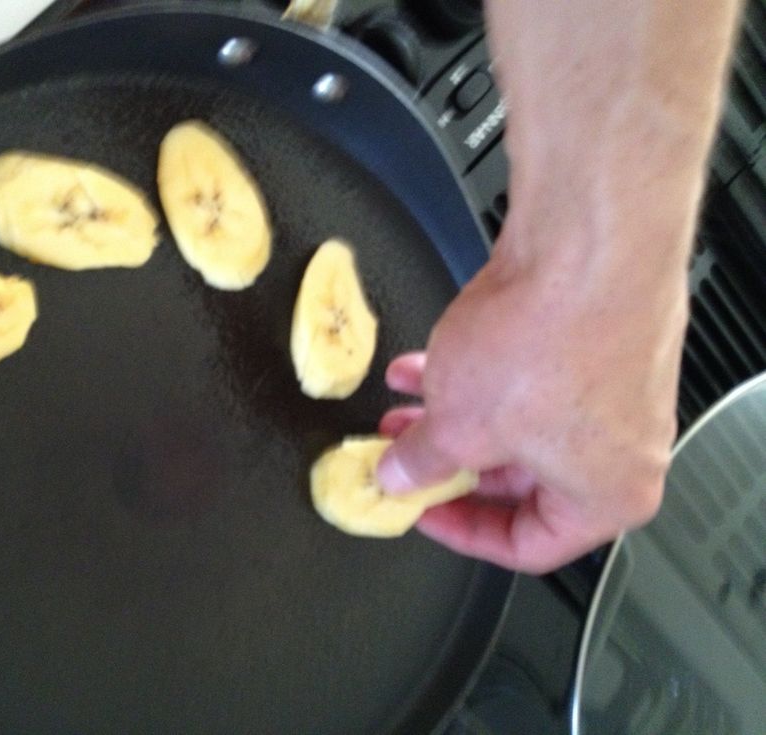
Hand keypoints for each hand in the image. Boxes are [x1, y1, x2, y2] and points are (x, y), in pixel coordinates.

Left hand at [376, 232, 687, 573]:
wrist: (587, 241)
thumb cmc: (552, 340)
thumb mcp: (460, 427)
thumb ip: (423, 463)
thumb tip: (401, 476)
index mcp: (607, 496)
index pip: (528, 546)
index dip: (461, 531)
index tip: (420, 511)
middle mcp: (620, 450)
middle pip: (518, 481)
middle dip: (447, 463)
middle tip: (402, 458)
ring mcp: (611, 391)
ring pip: (515, 424)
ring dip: (452, 417)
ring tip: (402, 408)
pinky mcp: (593, 342)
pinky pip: (525, 379)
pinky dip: (475, 377)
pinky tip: (425, 363)